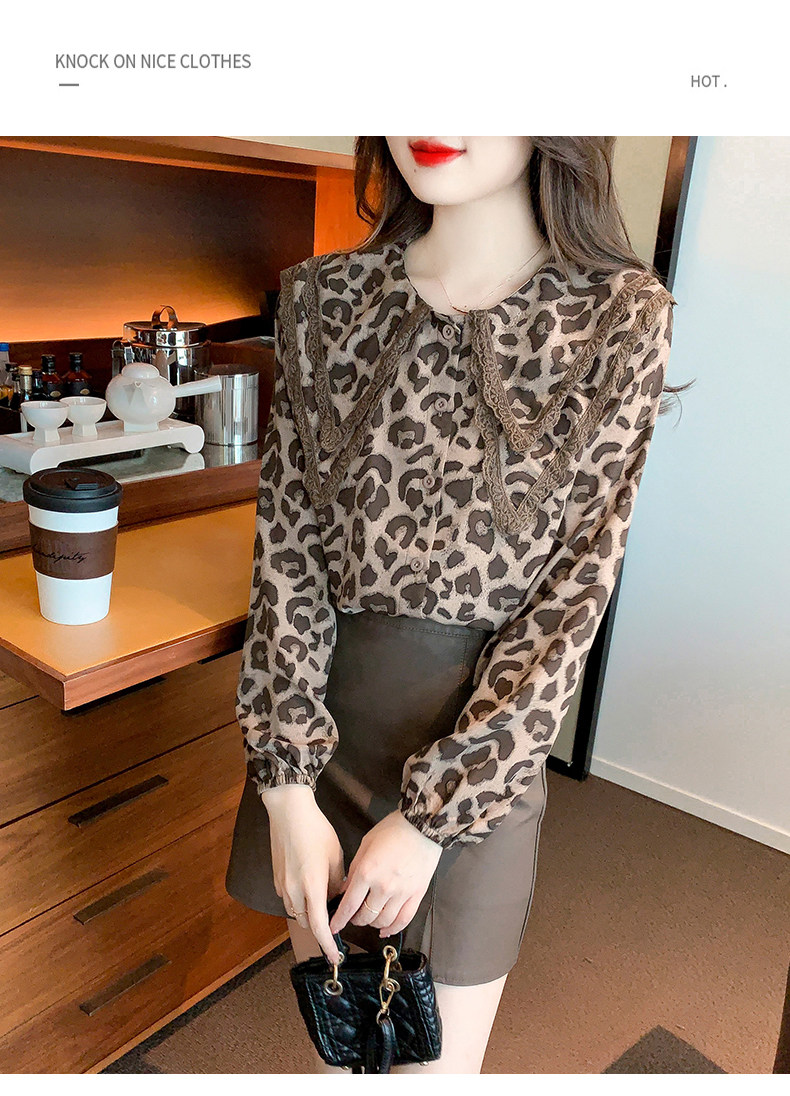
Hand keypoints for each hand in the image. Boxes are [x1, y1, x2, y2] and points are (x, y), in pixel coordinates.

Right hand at [261, 784, 345, 963]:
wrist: (289, 812)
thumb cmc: (316, 831)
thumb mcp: (336, 856)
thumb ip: (336, 882)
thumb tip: (336, 896)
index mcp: (312, 887)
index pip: (319, 927)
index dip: (327, 945)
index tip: (335, 958)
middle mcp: (294, 891)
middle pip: (307, 922)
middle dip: (320, 925)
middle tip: (334, 916)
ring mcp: (282, 885)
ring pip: (297, 911)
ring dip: (310, 911)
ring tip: (323, 896)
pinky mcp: (276, 878)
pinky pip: (289, 898)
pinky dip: (300, 898)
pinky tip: (309, 883)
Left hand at [328, 809, 442, 937]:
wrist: (422, 825)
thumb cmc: (394, 829)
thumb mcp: (366, 844)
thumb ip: (355, 869)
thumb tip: (347, 889)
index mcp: (367, 872)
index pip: (349, 905)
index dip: (339, 919)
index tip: (333, 926)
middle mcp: (383, 886)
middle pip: (365, 916)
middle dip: (355, 920)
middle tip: (353, 917)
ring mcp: (401, 892)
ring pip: (383, 921)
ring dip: (373, 924)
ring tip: (369, 919)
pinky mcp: (416, 895)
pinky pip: (404, 920)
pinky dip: (393, 929)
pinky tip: (386, 930)